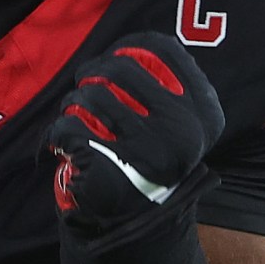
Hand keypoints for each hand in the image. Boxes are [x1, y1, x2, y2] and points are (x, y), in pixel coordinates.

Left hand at [45, 31, 223, 234]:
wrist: (142, 217)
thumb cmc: (155, 156)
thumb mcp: (183, 123)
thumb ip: (171, 84)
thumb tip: (131, 48)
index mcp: (204, 113)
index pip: (164, 49)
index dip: (129, 46)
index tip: (114, 56)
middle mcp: (182, 130)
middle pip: (118, 69)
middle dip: (91, 73)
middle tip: (83, 86)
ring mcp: (148, 149)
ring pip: (88, 97)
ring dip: (73, 104)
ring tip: (77, 116)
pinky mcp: (111, 168)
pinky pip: (68, 127)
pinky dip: (60, 131)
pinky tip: (66, 141)